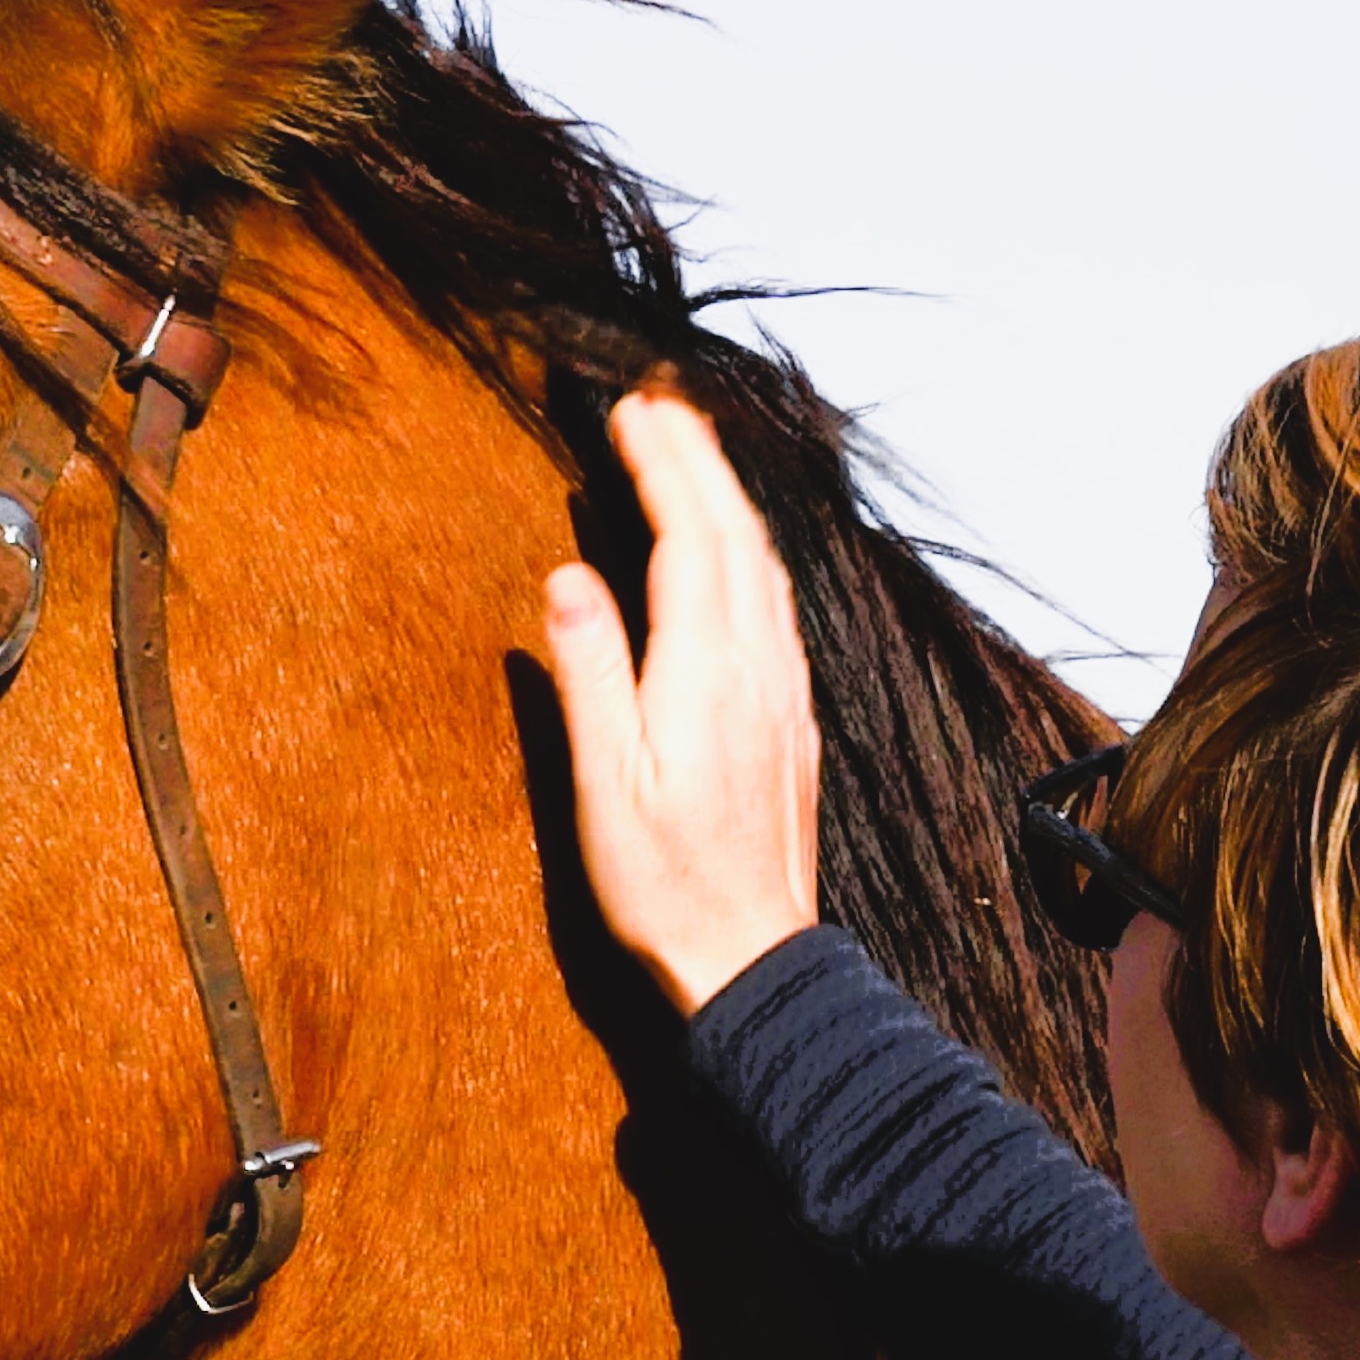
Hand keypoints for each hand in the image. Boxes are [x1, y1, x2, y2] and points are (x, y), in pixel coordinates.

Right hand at [542, 392, 820, 1015]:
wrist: (750, 955)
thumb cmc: (663, 881)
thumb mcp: (604, 783)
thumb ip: (590, 672)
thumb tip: (567, 576)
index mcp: (706, 671)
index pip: (688, 536)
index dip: (663, 465)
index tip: (633, 410)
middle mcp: (759, 666)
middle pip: (737, 534)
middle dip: (699, 460)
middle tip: (660, 404)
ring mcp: (785, 690)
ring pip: (765, 565)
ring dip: (728, 499)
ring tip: (691, 455)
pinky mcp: (792, 718)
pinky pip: (775, 604)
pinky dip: (748, 551)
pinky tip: (732, 554)